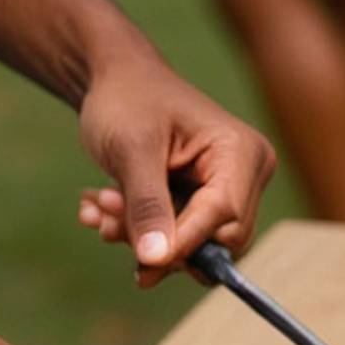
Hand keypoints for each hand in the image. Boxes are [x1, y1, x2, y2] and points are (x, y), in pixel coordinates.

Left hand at [75, 51, 275, 288]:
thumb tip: (157, 260)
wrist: (112, 80)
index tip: (142, 265)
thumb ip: (147, 205)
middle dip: (157, 239)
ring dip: (139, 235)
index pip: (223, 217)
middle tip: (106, 215)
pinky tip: (100, 208)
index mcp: (241, 152)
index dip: (182, 244)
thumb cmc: (126, 99)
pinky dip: (137, 230)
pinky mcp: (201, 201)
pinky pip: (176, 237)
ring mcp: (225, 189)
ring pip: (190, 245)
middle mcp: (244, 175)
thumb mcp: (131, 149)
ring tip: (99, 206)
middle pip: (214, 242)